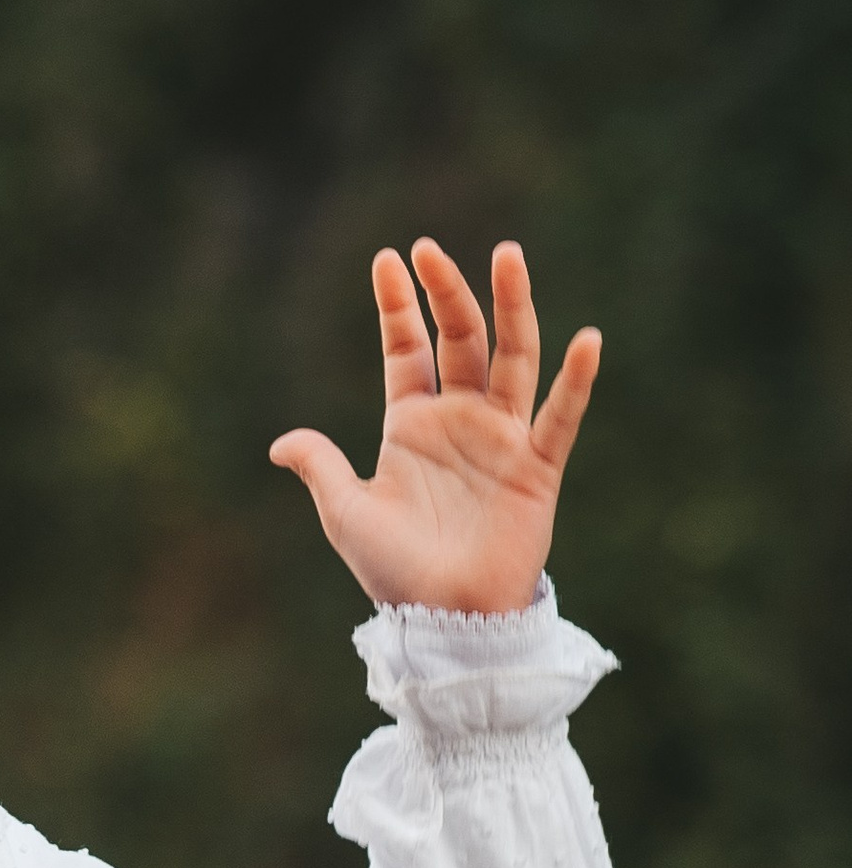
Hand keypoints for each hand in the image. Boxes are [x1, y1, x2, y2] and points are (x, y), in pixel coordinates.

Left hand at [270, 240, 599, 613]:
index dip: (399, 306)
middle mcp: (458, 421)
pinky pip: (560, 418)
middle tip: (431, 248)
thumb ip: (322, 468)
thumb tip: (281, 443)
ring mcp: (501, 440)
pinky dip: (575, 381)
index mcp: (410, 425)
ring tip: (507, 255)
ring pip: (512, 358)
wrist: (446, 619)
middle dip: (446, 292)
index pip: (407, 350)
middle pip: (459, 340)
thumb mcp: (347, 513)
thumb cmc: (395, 572)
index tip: (390, 258)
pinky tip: (586, 340)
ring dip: (512, 307)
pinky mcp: (536, 469)